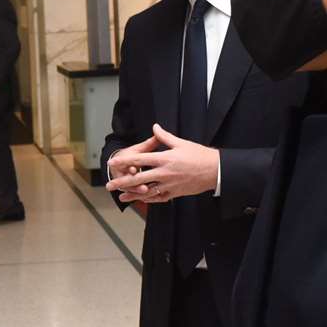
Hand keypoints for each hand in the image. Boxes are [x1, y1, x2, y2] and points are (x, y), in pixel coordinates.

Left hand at [104, 125, 219, 204]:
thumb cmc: (199, 155)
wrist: (216, 171)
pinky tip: (140, 200)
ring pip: (147, 191)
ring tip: (121, 197)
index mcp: (165, 158)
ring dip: (133, 195)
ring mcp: (170, 184)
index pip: (140, 160)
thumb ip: (164, 137)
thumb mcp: (181, 143)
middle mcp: (165, 173)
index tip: (112, 162)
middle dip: (123, 182)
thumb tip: (154, 127)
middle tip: (110, 185)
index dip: (124, 161)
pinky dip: (149, 199)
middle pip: (139, 179)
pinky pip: (159, 197)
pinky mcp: (176, 193)